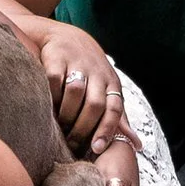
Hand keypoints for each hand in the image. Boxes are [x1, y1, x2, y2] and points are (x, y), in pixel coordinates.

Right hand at [39, 23, 127, 154]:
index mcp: (111, 83)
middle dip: (83, 128)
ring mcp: (77, 63)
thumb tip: (137, 145)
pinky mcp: (56, 58)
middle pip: (94, 104)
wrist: (66, 36)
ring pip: (75, 93)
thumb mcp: (108, 91)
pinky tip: (47, 107)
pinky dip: (51, 96)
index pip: (114, 109)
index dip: (106, 130)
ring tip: (60, 128)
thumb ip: (119, 118)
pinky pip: (54, 81)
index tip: (96, 148)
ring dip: (67, 114)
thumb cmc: (90, 71)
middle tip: (72, 144)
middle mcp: (97, 72)